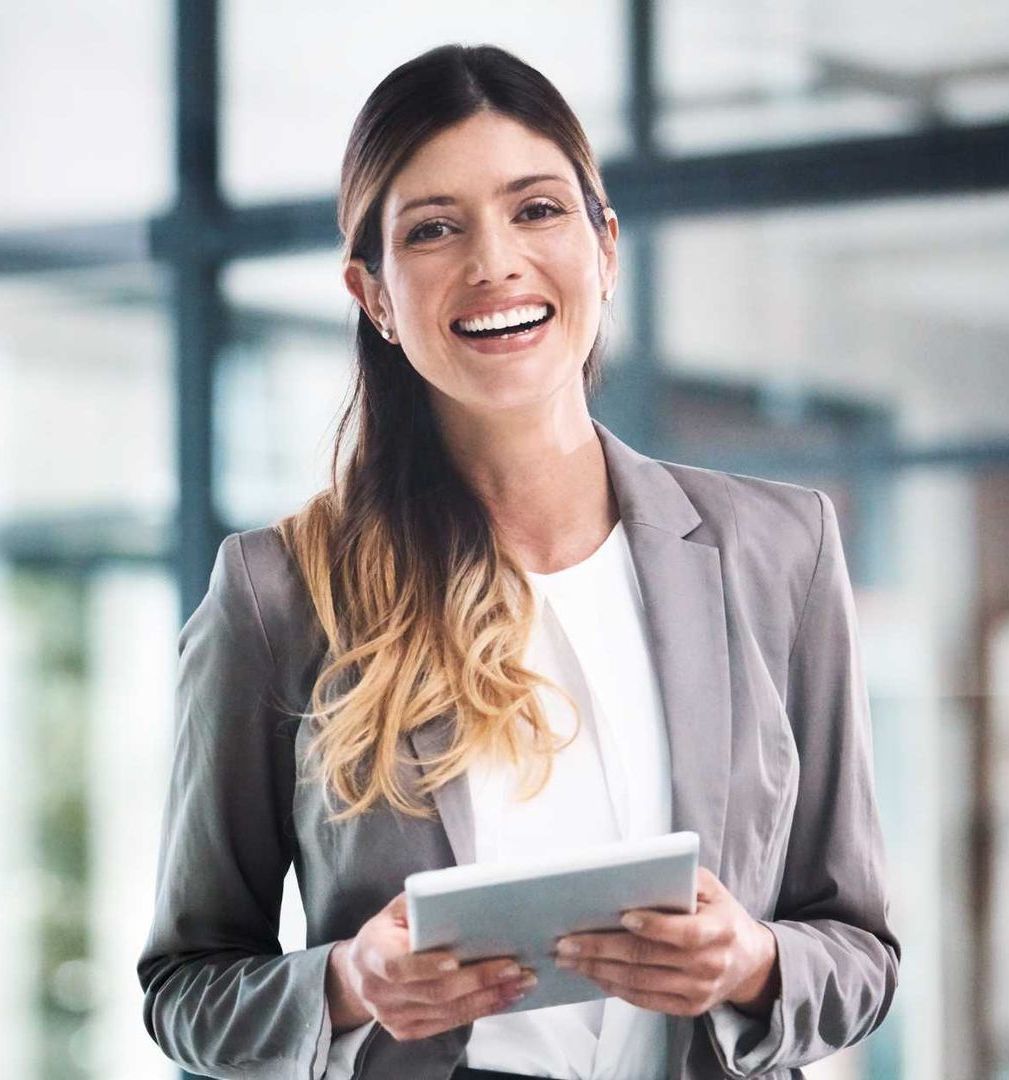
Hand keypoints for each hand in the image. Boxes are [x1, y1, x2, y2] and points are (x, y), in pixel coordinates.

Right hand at [329, 891, 537, 1041]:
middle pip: (433, 992)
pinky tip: (503, 998)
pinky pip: (447, 1024)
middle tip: (513, 967)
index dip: (426, 966)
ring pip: (446, 1012)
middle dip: (477, 980)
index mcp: (372, 953)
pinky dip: (479, 1011)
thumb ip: (421, 904)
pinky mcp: (407, 1030)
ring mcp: (392, 1016)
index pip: (397, 966)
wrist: (362, 970)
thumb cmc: (388, 930)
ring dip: (487, 998)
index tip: (455, 960)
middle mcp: (378, 991)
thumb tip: (461, 893)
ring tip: (520, 983)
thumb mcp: (396, 909)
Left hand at [552, 867, 779, 1019]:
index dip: (654, 925)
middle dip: (602, 949)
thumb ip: (681, 876)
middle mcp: (710, 964)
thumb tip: (638, 871)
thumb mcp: (711, 887)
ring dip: (599, 970)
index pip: (685, 932)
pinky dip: (615, 988)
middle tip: (567, 942)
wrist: (749, 961)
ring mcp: (698, 991)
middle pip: (648, 958)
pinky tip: (593, 974)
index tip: (622, 916)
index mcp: (720, 930)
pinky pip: (645, 1000)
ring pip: (640, 982)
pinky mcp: (687, 1008)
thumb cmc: (720, 913)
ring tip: (569, 959)